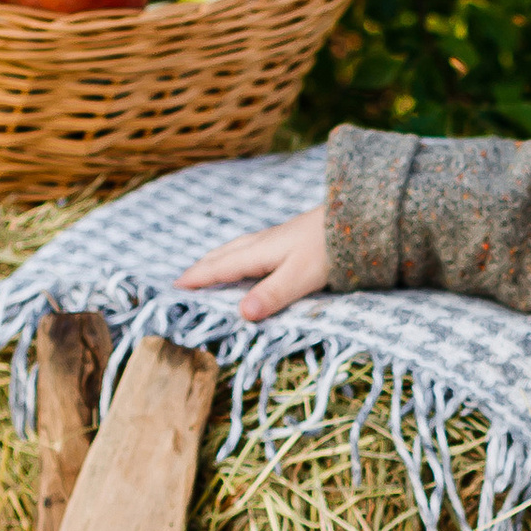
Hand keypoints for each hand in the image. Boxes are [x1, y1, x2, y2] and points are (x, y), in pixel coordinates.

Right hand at [180, 205, 331, 321]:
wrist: (356, 216)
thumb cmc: (330, 248)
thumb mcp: (302, 275)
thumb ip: (273, 294)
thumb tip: (243, 313)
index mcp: (259, 252)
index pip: (220, 267)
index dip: (198, 278)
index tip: (175, 287)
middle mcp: (262, 243)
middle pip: (223, 254)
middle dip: (202, 267)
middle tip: (183, 280)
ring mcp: (276, 238)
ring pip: (236, 248)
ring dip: (218, 259)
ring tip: (208, 268)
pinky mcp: (289, 237)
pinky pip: (250, 248)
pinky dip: (237, 255)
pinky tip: (248, 258)